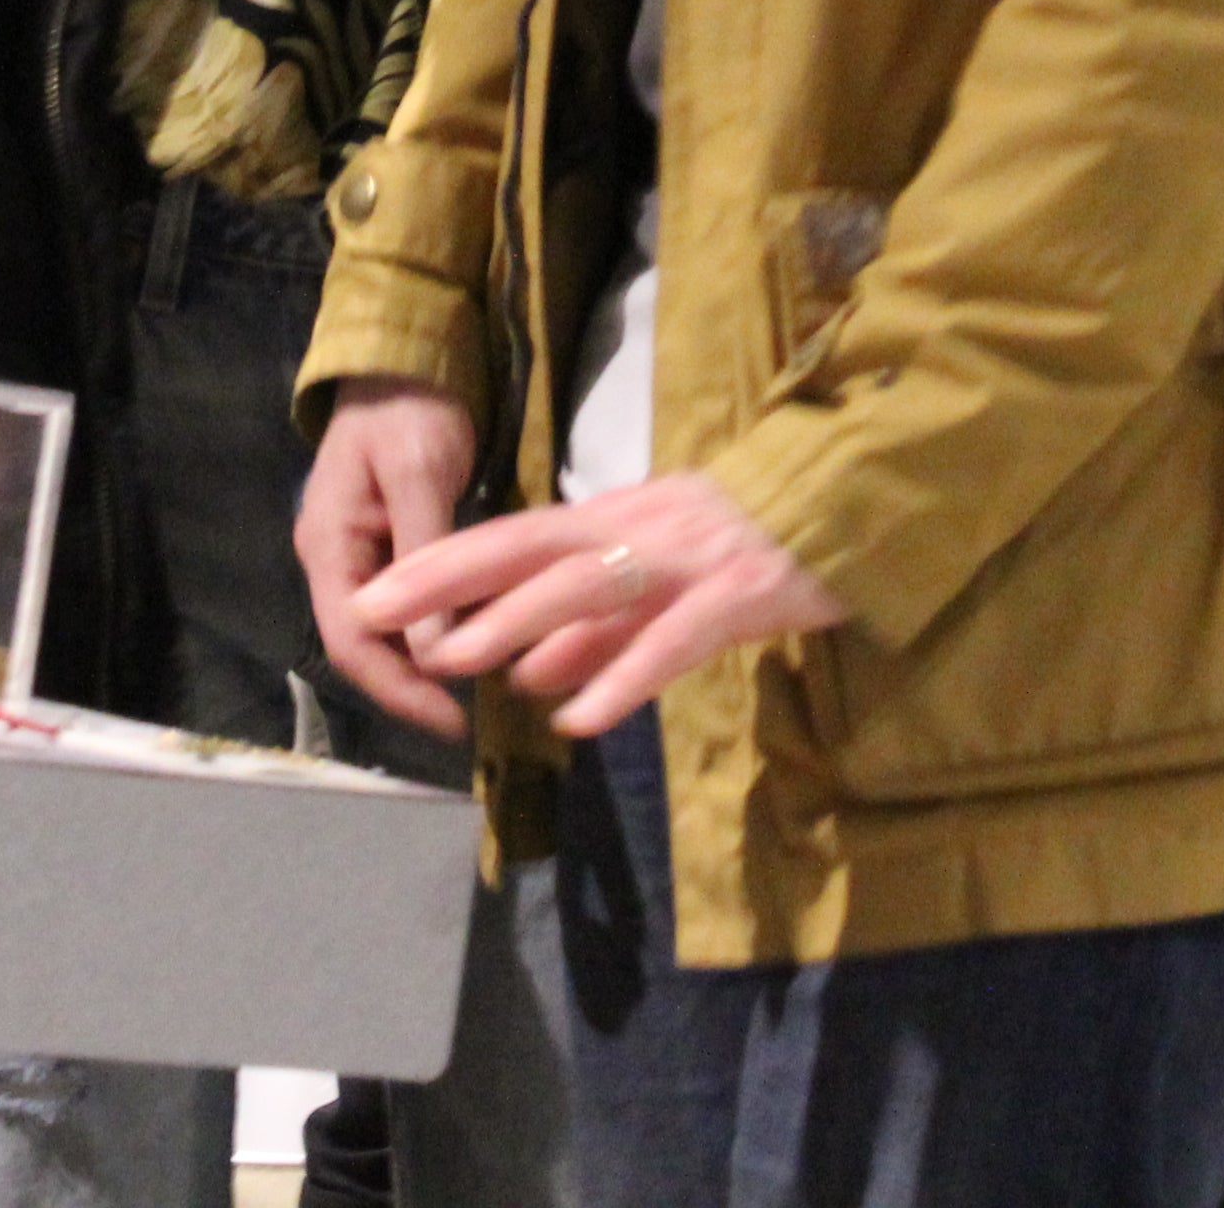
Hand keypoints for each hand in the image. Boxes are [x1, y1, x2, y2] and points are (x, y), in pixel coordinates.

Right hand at [296, 381, 479, 735]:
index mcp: (328, 544)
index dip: (396, 689)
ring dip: (420, 664)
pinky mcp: (383, 544)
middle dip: (410, 685)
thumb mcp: (420, 474)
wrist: (406, 358)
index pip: (350, 642)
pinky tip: (469, 643)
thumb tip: (432, 649)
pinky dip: (431, 631)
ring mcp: (355, 553)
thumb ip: (424, 557)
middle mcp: (332, 558)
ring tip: (474, 690)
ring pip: (382, 630)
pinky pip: (400, 605)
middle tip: (469, 716)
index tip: (450, 721)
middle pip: (362, 646)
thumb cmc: (410, 408)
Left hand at [357, 468, 847, 739]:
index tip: (374, 592)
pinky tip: (579, 718)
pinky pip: (671, 638)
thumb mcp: (662, 577)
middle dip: (450, 581)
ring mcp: (686, 560)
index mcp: (615, 519)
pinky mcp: (738, 595)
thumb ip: (599, 628)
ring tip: (458, 660)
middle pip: (528, 548)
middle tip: (380, 614)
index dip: (441, 564)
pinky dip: (623, 675)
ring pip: (588, 586)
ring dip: (518, 623)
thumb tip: (529, 675)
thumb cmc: (748, 546)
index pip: (511, 535)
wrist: (850, 505)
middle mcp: (637, 529)